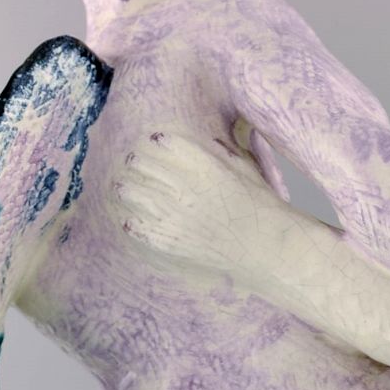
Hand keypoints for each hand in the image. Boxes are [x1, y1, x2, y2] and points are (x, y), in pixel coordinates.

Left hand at [114, 131, 300, 283]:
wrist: (268, 249)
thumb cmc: (263, 209)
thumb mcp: (249, 171)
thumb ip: (227, 154)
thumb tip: (212, 141)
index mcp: (206, 168)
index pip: (168, 143)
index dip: (159, 141)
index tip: (156, 141)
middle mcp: (186, 189)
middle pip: (144, 165)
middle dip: (138, 161)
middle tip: (134, 162)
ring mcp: (175, 217)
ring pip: (133, 193)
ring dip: (126, 188)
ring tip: (122, 187)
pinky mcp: (170, 241)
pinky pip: (138, 227)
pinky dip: (132, 221)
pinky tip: (130, 219)